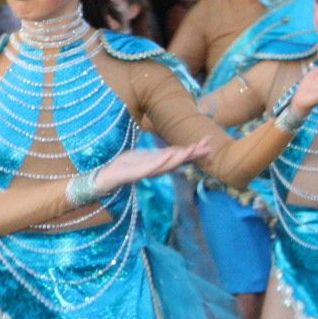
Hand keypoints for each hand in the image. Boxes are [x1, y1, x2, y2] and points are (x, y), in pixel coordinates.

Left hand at [93, 139, 211, 192]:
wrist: (108, 177)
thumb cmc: (127, 166)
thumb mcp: (146, 156)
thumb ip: (160, 154)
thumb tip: (174, 150)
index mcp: (160, 163)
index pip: (181, 155)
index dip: (195, 149)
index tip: (208, 141)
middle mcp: (157, 168)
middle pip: (180, 160)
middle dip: (194, 153)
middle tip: (209, 146)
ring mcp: (149, 171)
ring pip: (169, 164)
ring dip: (181, 156)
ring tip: (192, 149)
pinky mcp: (138, 173)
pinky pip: (152, 166)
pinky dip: (161, 160)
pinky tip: (169, 154)